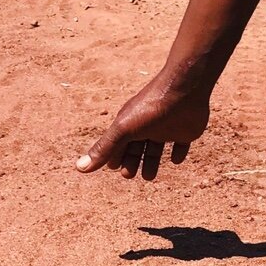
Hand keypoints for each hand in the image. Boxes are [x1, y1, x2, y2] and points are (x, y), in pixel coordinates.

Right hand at [76, 70, 210, 179]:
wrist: (184, 88)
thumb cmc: (150, 108)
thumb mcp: (123, 130)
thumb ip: (104, 149)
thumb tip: (79, 168)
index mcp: (130, 123)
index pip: (119, 143)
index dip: (115, 155)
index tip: (114, 167)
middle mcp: (146, 125)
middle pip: (136, 147)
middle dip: (131, 161)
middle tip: (129, 174)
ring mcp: (166, 127)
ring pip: (157, 148)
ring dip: (151, 162)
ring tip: (149, 176)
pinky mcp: (186, 130)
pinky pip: (182, 143)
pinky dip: (179, 153)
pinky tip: (176, 159)